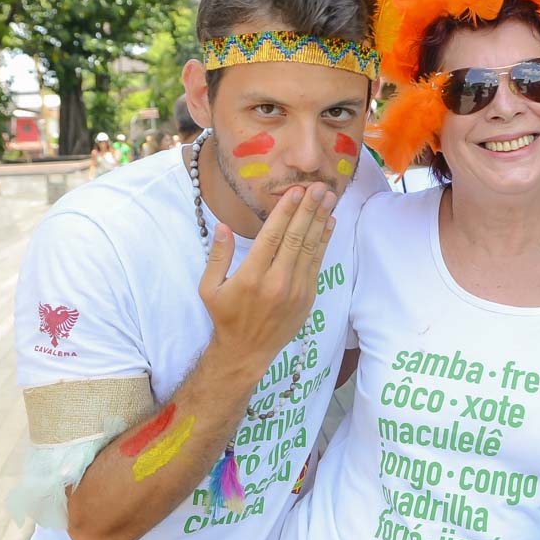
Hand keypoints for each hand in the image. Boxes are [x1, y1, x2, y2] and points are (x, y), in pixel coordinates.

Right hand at [199, 183, 336, 383]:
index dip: (285, 212)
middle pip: (296, 238)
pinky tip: (329, 224)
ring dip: (321, 221)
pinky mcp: (308, 297)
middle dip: (308, 209)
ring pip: (311, 248)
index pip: (272, 236)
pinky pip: (317, 263)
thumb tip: (222, 226)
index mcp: (251, 276)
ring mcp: (295, 290)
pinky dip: (325, 242)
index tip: (295, 191)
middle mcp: (276, 282)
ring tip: (329, 198)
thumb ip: (217, 255)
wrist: (247, 352)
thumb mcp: (209, 287)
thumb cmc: (225, 316)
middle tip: (318, 186)